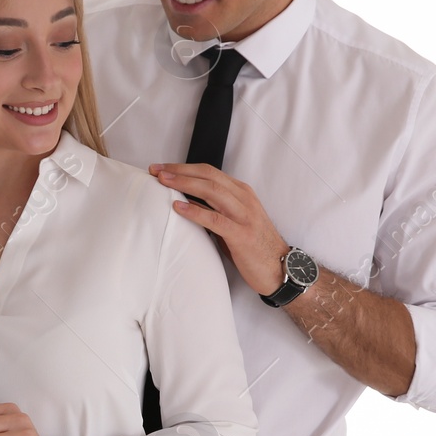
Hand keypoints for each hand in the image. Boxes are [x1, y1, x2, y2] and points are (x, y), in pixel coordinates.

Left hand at [150, 163, 287, 296]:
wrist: (280, 268)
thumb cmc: (253, 246)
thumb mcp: (234, 220)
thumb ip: (214, 208)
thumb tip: (184, 202)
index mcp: (241, 192)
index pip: (209, 172)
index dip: (183, 168)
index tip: (161, 168)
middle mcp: (243, 199)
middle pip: (208, 176)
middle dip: (179, 171)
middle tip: (155, 170)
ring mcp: (244, 215)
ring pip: (211, 191)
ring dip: (184, 184)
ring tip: (162, 182)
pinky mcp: (241, 234)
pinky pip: (215, 219)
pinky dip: (195, 211)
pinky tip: (178, 207)